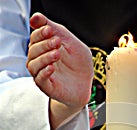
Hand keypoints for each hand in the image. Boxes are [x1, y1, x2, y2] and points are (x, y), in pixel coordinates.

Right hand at [27, 12, 93, 129]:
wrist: (88, 83)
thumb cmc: (79, 63)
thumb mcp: (70, 42)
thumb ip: (55, 29)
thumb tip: (35, 17)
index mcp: (44, 49)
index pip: (34, 38)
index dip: (40, 33)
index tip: (50, 30)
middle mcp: (40, 61)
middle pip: (32, 51)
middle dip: (44, 44)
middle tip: (57, 42)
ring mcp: (43, 75)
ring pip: (33, 65)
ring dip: (44, 58)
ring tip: (57, 54)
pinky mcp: (48, 87)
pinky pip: (40, 80)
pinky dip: (44, 73)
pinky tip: (52, 67)